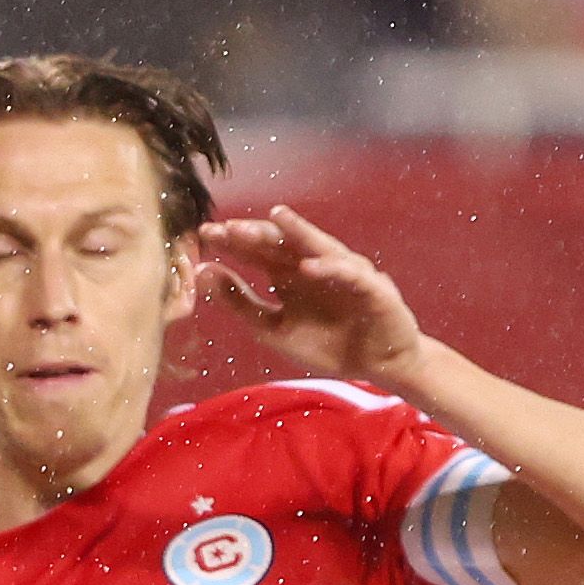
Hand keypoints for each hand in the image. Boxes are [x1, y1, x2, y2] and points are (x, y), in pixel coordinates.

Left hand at [190, 207, 427, 390]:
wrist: (380, 365)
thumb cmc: (329, 345)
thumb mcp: (273, 329)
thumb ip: (240, 302)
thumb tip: (202, 272)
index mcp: (288, 275)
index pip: (256, 251)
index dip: (232, 242)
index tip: (203, 234)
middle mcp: (314, 266)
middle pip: (282, 243)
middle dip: (256, 234)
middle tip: (229, 228)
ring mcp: (343, 272)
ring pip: (317, 247)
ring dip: (296, 233)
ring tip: (274, 219)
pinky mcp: (371, 287)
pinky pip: (349, 274)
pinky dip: (331, 269)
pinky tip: (309, 267)